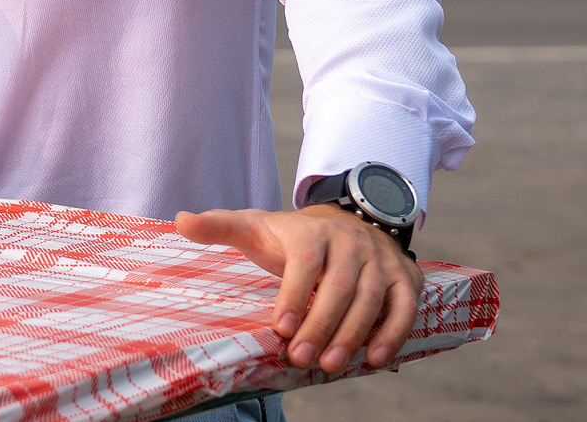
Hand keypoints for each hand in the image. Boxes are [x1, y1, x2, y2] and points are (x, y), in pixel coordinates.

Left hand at [175, 203, 423, 372]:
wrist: (347, 223)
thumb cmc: (293, 237)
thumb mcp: (256, 227)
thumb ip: (219, 226)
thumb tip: (180, 221)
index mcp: (311, 231)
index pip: (304, 262)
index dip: (293, 295)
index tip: (280, 328)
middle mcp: (350, 243)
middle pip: (338, 287)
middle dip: (320, 325)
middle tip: (300, 358)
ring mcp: (380, 260)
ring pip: (371, 299)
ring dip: (353, 336)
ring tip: (330, 365)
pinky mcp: (406, 278)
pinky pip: (405, 307)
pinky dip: (393, 334)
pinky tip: (375, 360)